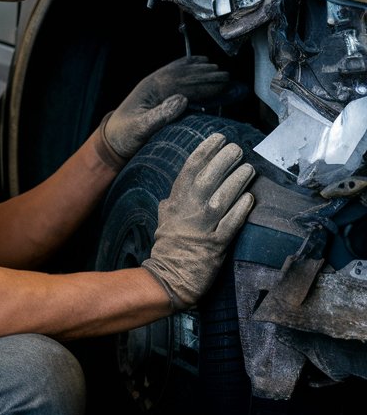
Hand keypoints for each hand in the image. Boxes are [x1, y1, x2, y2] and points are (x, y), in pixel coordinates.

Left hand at [101, 56, 228, 164]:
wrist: (110, 138)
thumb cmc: (123, 136)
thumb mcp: (140, 129)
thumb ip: (160, 115)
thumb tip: (182, 99)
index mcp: (150, 90)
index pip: (183, 83)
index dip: (204, 83)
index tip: (223, 83)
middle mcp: (153, 83)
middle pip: (184, 75)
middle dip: (207, 76)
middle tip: (228, 77)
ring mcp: (153, 84)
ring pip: (180, 72)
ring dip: (200, 71)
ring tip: (219, 71)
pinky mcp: (155, 90)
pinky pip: (174, 73)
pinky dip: (187, 67)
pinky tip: (197, 61)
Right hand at [142, 133, 254, 310]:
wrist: (169, 276)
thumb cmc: (168, 246)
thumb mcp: (164, 218)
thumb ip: (171, 203)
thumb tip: (173, 194)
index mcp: (176, 200)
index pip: (191, 168)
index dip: (205, 150)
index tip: (218, 138)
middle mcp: (189, 209)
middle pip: (208, 177)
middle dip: (223, 160)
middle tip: (237, 148)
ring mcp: (204, 226)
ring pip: (222, 197)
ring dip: (237, 181)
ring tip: (249, 169)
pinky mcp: (217, 243)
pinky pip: (232, 223)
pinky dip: (241, 210)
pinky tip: (250, 199)